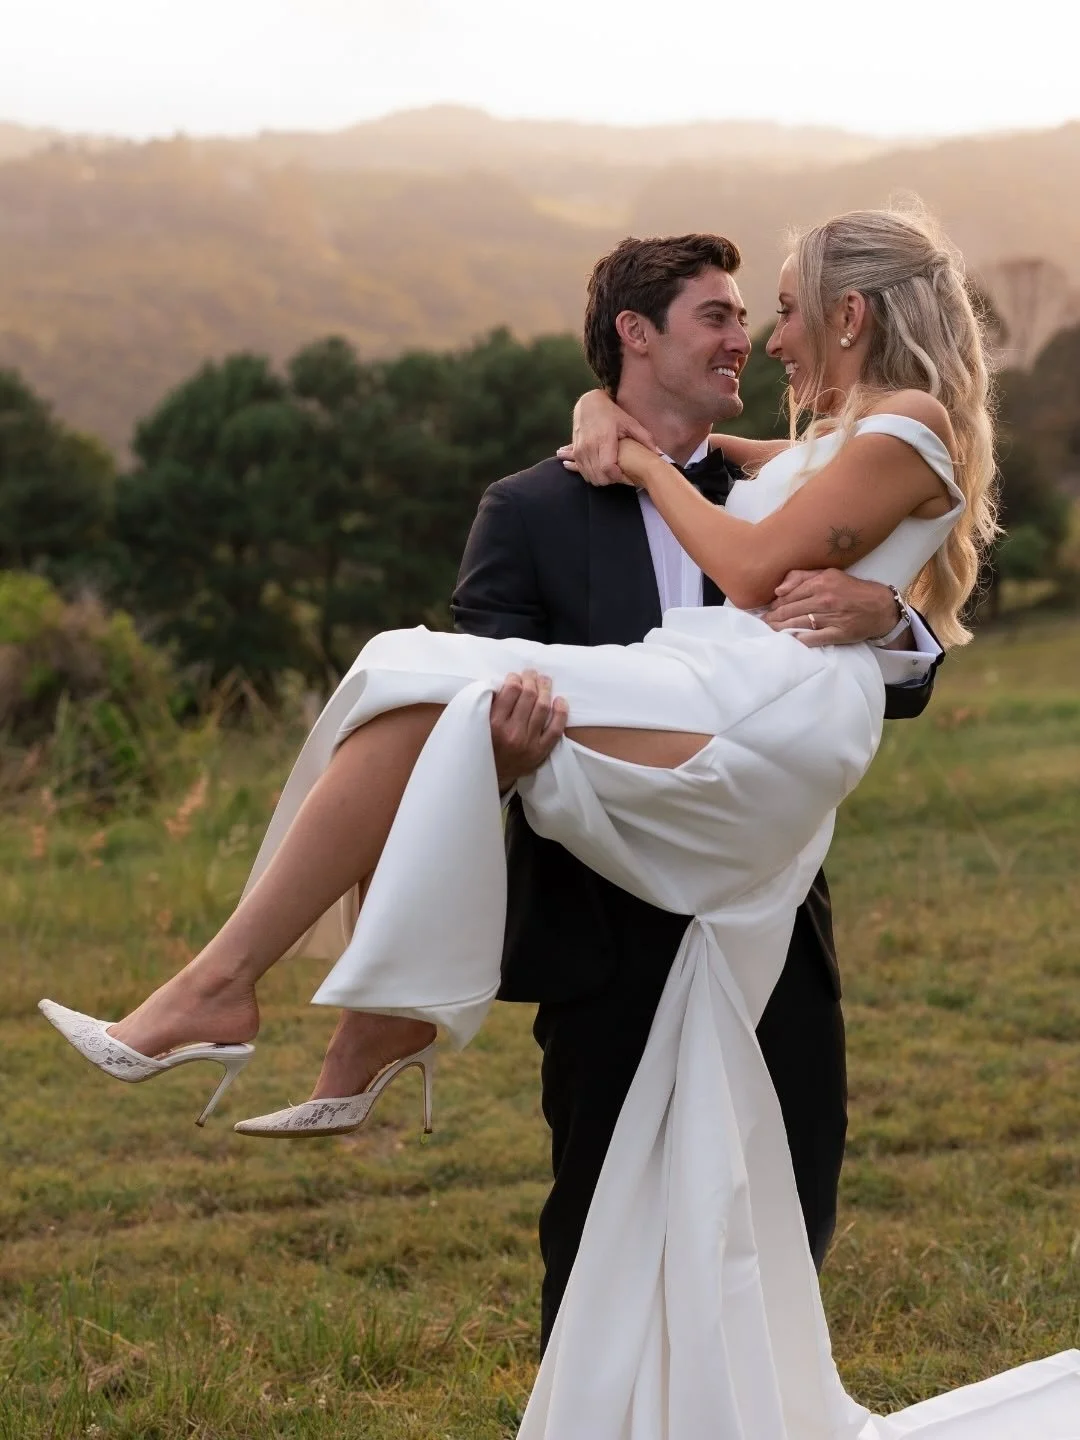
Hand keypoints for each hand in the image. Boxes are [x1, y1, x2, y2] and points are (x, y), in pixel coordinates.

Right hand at [489, 670, 567, 791]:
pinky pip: (556, 729)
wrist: (491, 776)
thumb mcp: (479, 725)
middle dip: (532, 679)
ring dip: (546, 690)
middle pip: (529, 695)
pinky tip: (560, 700)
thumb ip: (489, 705)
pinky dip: (561, 713)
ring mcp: (529, 742)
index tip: (515, 677)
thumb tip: (504, 683)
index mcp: (494, 723)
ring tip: (545, 681)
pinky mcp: (541, 752)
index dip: (515, 678)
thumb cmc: (484, 745)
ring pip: (543, 708)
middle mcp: (512, 732)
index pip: (511, 690)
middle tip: (532, 674)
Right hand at [556, 389, 658, 485]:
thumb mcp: (630, 423)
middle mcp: (589, 446)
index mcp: (604, 439)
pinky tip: (601, 470)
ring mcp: (580, 450)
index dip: (617, 477)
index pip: (608, 468)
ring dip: (601, 479)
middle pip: (598, 476)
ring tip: (612, 473)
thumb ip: (645, 438)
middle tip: (621, 476)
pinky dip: (592, 475)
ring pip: (589, 476)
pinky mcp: (575, 452)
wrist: (588, 404)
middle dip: (611, 481)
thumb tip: (659, 453)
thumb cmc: (611, 413)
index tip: (626, 475)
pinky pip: (582, 471)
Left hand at [763, 570, 902, 647]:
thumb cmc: (852, 589)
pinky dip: (799, 639)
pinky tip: (788, 641)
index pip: (789, 595)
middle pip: (790, 610)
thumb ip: (802, 577)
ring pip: (798, 623)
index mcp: (821, 583)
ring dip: (780, 628)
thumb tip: (779, 589)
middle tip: (762, 622)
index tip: (766, 610)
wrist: (880, 606)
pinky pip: (814, 638)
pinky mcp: (838, 633)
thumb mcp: (829, 574)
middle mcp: (824, 599)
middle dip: (773, 617)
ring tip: (769, 631)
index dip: (775, 604)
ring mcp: (831, 617)